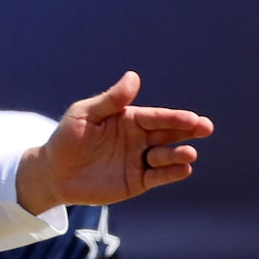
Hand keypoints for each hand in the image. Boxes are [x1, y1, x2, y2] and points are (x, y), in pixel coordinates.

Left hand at [15, 73, 211, 213]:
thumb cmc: (67, 139)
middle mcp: (140, 139)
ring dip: (179, 154)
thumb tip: (133, 77)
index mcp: (131, 119)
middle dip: (189, 130)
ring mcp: (139, 160)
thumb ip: (110, 100)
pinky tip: (182, 169)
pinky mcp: (137, 181)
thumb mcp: (84, 115)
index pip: (157, 117)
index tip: (192, 119)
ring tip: (188, 154)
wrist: (53, 173)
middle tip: (205, 128)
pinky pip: (158, 176)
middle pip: (169, 133)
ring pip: (166, 156)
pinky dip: (171, 173)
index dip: (175, 118)